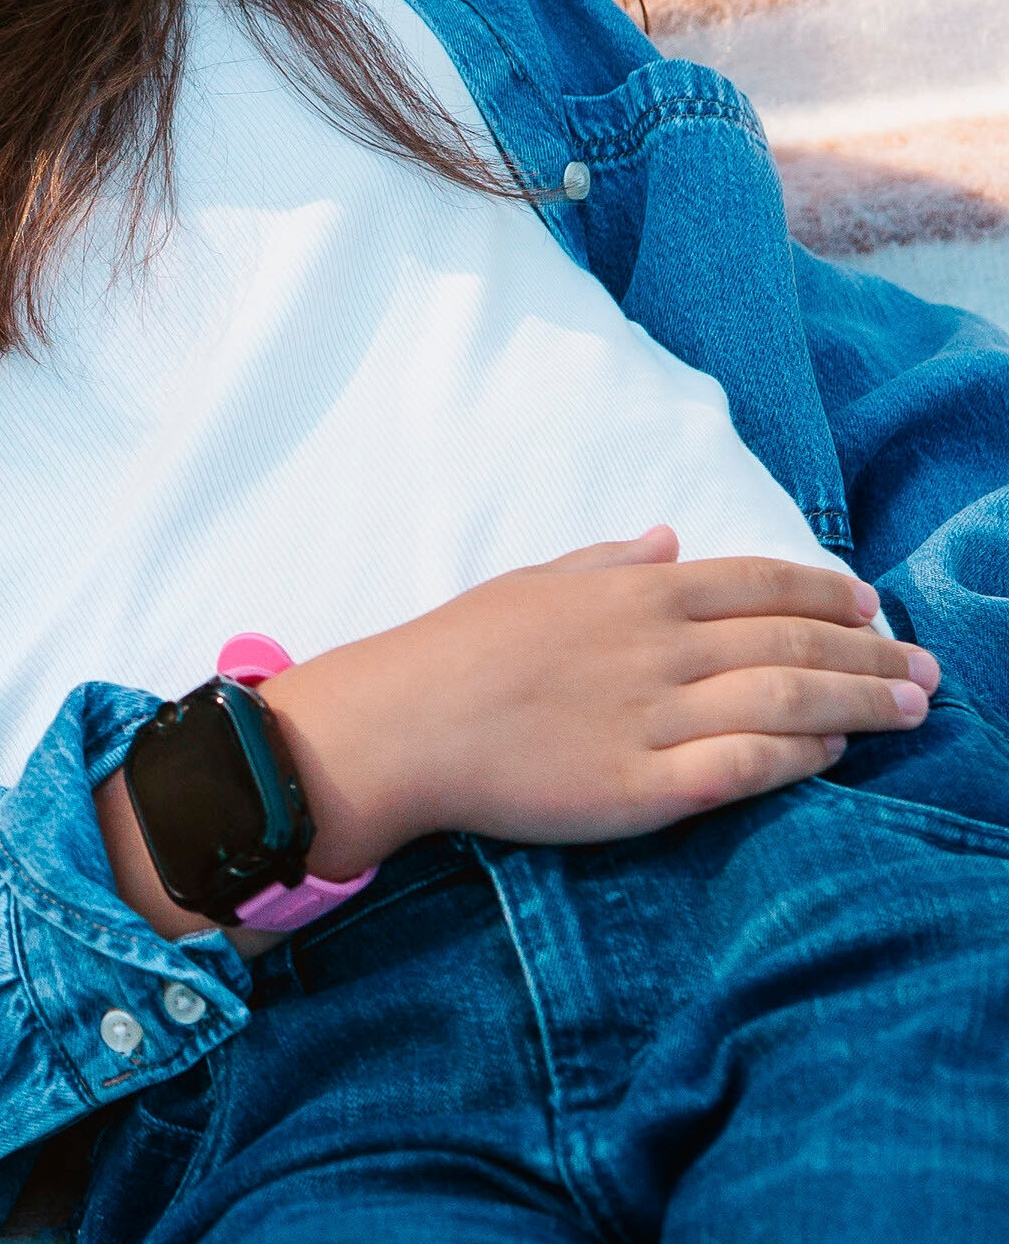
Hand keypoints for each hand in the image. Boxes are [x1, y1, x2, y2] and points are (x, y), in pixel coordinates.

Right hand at [265, 528, 937, 881]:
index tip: (873, 607)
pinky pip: (743, 768)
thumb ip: (608, 562)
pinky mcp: (644, 788)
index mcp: (632, 594)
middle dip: (869, 653)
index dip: (825, 594)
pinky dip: (797, 757)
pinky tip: (830, 754)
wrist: (403, 723)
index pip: (757, 583)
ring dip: (858, 703)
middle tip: (925, 670)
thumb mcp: (532, 582)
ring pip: (785, 702)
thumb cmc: (457, 648)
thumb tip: (670, 541)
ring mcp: (653, 718)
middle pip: (790, 643)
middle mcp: (655, 648)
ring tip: (908, 710)